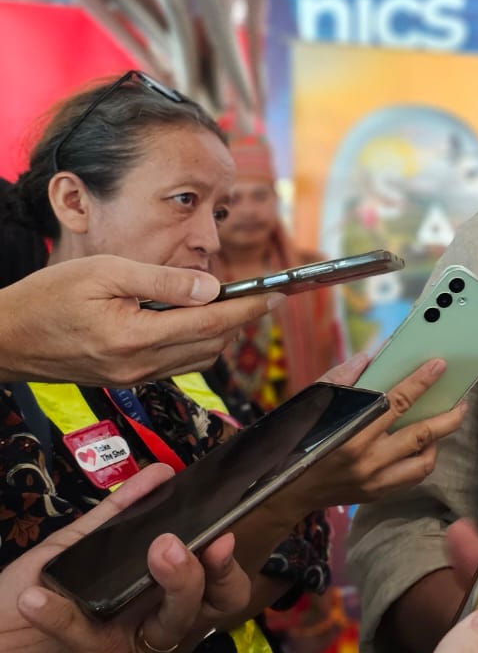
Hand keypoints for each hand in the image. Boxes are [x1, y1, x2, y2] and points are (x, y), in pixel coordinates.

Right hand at [0, 255, 281, 385]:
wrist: (2, 338)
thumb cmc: (46, 298)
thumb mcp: (104, 273)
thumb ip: (161, 280)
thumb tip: (210, 287)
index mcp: (135, 338)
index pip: (210, 323)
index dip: (249, 308)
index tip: (277, 296)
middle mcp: (139, 366)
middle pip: (212, 344)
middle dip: (240, 319)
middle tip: (259, 295)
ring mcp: (133, 378)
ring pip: (198, 358)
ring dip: (217, 332)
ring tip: (222, 302)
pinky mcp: (126, 379)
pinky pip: (176, 363)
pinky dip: (193, 342)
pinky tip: (188, 318)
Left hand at [0, 464, 250, 652]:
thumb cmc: (15, 608)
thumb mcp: (67, 552)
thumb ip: (115, 516)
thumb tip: (162, 473)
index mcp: (151, 592)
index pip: (210, 579)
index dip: (224, 559)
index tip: (221, 529)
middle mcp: (150, 623)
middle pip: (211, 603)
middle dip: (214, 571)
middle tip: (184, 543)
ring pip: (176, 623)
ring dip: (175, 583)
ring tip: (156, 550)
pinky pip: (99, 644)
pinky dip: (67, 617)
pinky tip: (38, 598)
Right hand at [280, 354, 467, 508]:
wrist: (284, 491)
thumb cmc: (299, 440)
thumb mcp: (313, 403)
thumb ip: (342, 379)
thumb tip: (370, 358)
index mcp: (351, 433)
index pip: (396, 402)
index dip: (421, 382)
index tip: (440, 366)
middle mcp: (367, 460)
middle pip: (422, 435)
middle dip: (448, 417)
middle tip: (462, 403)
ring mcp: (374, 481)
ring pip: (424, 461)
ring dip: (438, 442)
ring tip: (441, 425)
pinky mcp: (377, 494)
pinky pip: (413, 477)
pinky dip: (423, 460)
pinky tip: (422, 446)